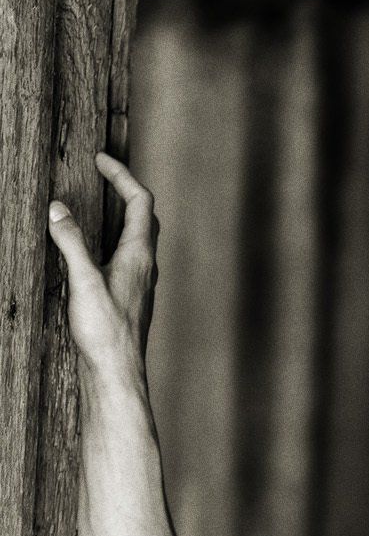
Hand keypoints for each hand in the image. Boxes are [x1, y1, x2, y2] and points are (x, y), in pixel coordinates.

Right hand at [47, 152, 158, 378]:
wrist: (118, 375)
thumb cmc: (107, 333)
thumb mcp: (84, 281)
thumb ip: (71, 243)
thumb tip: (57, 209)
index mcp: (139, 256)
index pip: (140, 202)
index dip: (122, 176)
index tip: (100, 160)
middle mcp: (145, 268)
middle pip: (144, 218)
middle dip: (125, 191)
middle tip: (104, 176)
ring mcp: (139, 285)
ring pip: (138, 240)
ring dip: (122, 217)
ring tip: (100, 206)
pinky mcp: (129, 300)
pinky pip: (127, 260)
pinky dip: (114, 242)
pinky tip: (98, 252)